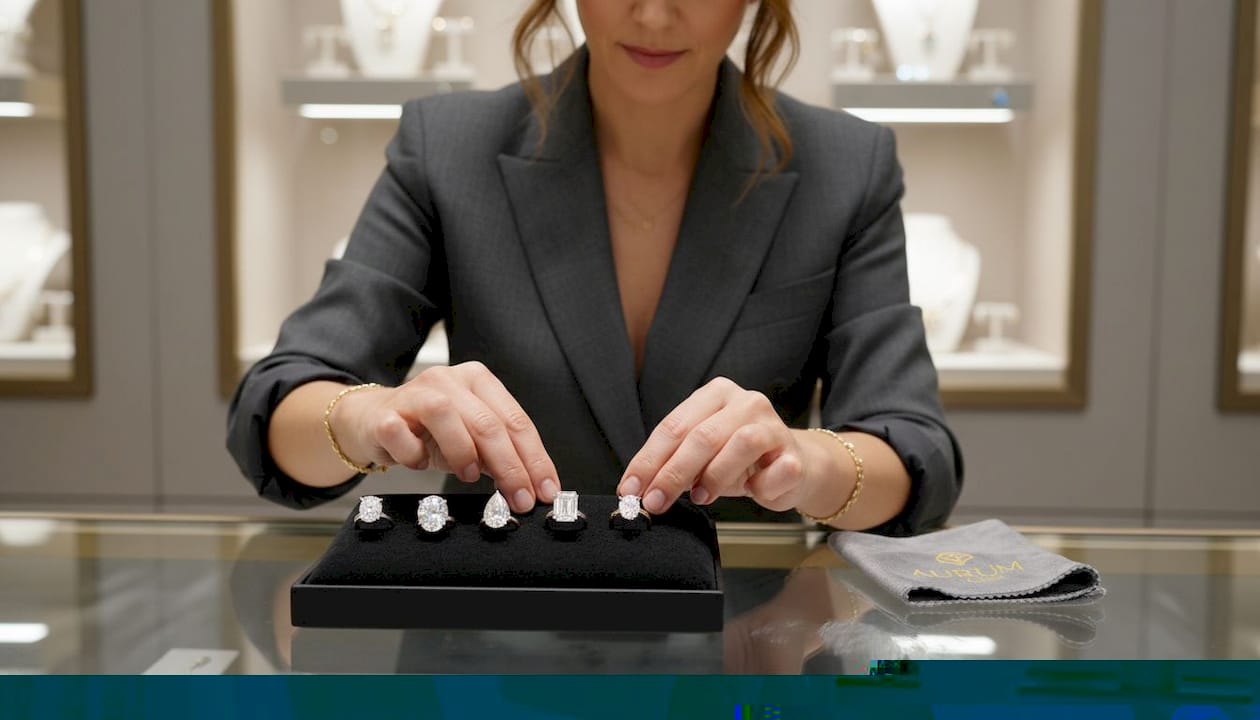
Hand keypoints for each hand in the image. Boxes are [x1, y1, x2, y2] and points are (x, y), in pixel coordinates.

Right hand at [333, 361, 558, 511]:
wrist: (372, 420)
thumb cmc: (427, 431)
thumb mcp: (471, 440)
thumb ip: (500, 455)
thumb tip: (531, 485)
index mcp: (478, 381)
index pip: (516, 421)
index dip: (535, 459)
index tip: (545, 489)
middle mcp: (448, 380)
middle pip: (488, 424)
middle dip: (511, 468)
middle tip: (520, 498)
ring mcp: (414, 393)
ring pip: (446, 416)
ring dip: (463, 453)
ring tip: (469, 475)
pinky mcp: (385, 413)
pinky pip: (402, 435)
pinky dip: (416, 456)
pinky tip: (420, 463)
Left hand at [616, 377, 808, 513]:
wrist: (792, 467)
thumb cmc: (740, 461)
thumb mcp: (701, 456)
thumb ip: (673, 464)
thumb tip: (639, 489)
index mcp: (715, 395)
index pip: (673, 426)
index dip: (648, 460)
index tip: (631, 489)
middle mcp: (745, 402)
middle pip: (702, 436)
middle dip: (672, 473)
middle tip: (655, 501)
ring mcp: (772, 425)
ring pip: (740, 444)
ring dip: (715, 476)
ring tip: (702, 497)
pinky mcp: (794, 453)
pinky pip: (775, 472)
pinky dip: (759, 487)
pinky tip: (753, 491)